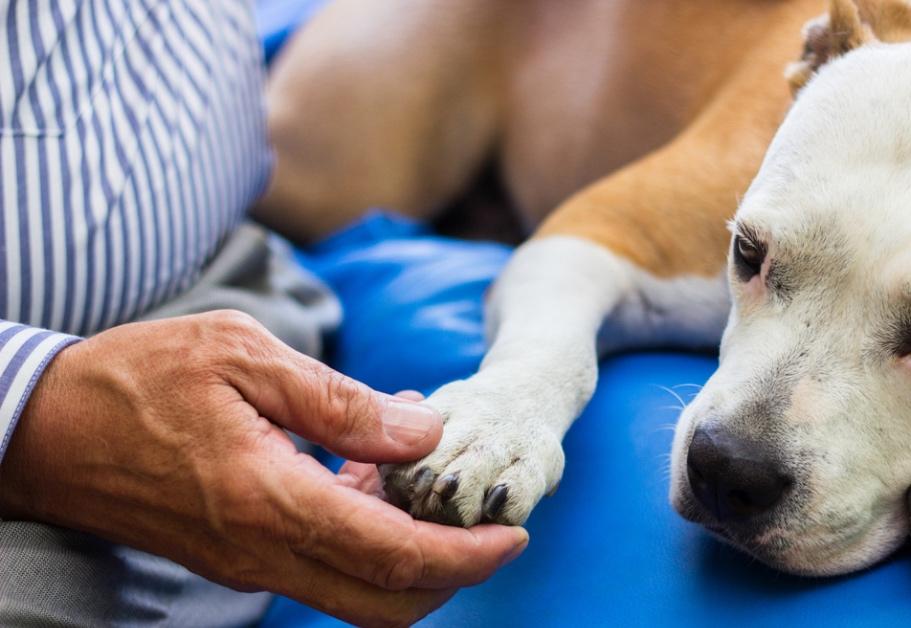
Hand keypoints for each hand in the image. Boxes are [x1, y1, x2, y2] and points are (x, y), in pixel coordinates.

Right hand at [0, 311, 526, 626]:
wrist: (42, 430)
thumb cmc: (137, 378)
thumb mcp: (244, 356)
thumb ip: (341, 400)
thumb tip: (424, 427)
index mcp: (269, 500)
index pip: (392, 556)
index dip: (464, 556)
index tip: (512, 535)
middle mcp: (260, 551)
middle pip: (383, 601)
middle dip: (452, 576)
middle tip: (490, 527)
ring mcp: (245, 562)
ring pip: (353, 593)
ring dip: (408, 557)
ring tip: (427, 481)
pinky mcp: (234, 556)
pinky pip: (317, 567)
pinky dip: (363, 539)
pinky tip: (369, 471)